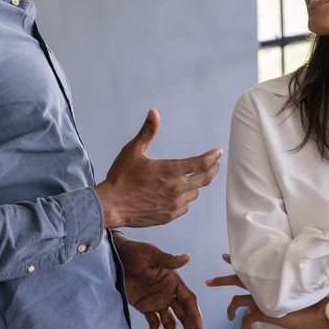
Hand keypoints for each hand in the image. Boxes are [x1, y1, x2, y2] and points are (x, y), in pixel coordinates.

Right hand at [95, 109, 221, 227]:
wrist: (111, 205)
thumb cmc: (120, 176)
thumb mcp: (133, 150)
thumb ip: (147, 131)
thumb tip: (153, 112)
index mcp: (170, 170)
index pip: (200, 163)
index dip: (212, 156)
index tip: (218, 151)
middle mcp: (176, 188)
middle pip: (204, 178)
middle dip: (212, 168)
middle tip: (216, 162)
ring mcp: (174, 204)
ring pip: (195, 193)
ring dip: (196, 184)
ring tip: (194, 177)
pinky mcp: (169, 216)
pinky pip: (185, 206)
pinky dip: (185, 198)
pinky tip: (179, 194)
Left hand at [113, 233, 205, 328]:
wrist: (114, 257)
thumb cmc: (135, 252)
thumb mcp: (151, 254)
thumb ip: (168, 260)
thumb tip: (187, 257)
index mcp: (174, 281)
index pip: (188, 300)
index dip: (195, 313)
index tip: (200, 327)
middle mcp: (168, 293)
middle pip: (184, 316)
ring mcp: (157, 301)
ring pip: (169, 323)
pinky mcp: (144, 306)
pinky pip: (153, 322)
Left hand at [208, 254, 325, 328]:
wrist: (315, 310)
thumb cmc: (307, 299)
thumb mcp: (289, 289)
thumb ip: (275, 289)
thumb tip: (266, 295)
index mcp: (268, 278)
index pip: (247, 266)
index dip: (235, 261)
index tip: (225, 256)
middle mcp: (261, 286)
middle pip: (235, 279)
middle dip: (221, 280)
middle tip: (209, 281)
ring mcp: (260, 298)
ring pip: (236, 302)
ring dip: (230, 310)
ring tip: (228, 317)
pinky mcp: (263, 312)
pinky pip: (246, 319)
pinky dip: (244, 325)